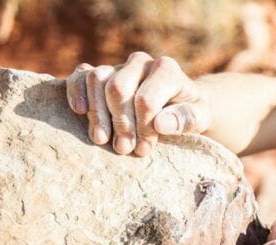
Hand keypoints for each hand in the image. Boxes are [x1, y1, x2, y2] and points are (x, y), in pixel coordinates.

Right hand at [65, 52, 210, 156]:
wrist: (178, 104)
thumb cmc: (188, 112)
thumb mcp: (200, 118)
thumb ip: (186, 119)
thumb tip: (161, 124)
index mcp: (166, 69)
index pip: (146, 99)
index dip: (143, 128)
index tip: (144, 149)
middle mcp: (141, 62)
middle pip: (118, 88)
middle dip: (120, 123)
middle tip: (123, 149)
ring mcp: (119, 66)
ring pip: (97, 79)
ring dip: (97, 114)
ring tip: (102, 140)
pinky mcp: (100, 73)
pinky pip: (80, 75)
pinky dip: (75, 91)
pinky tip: (80, 112)